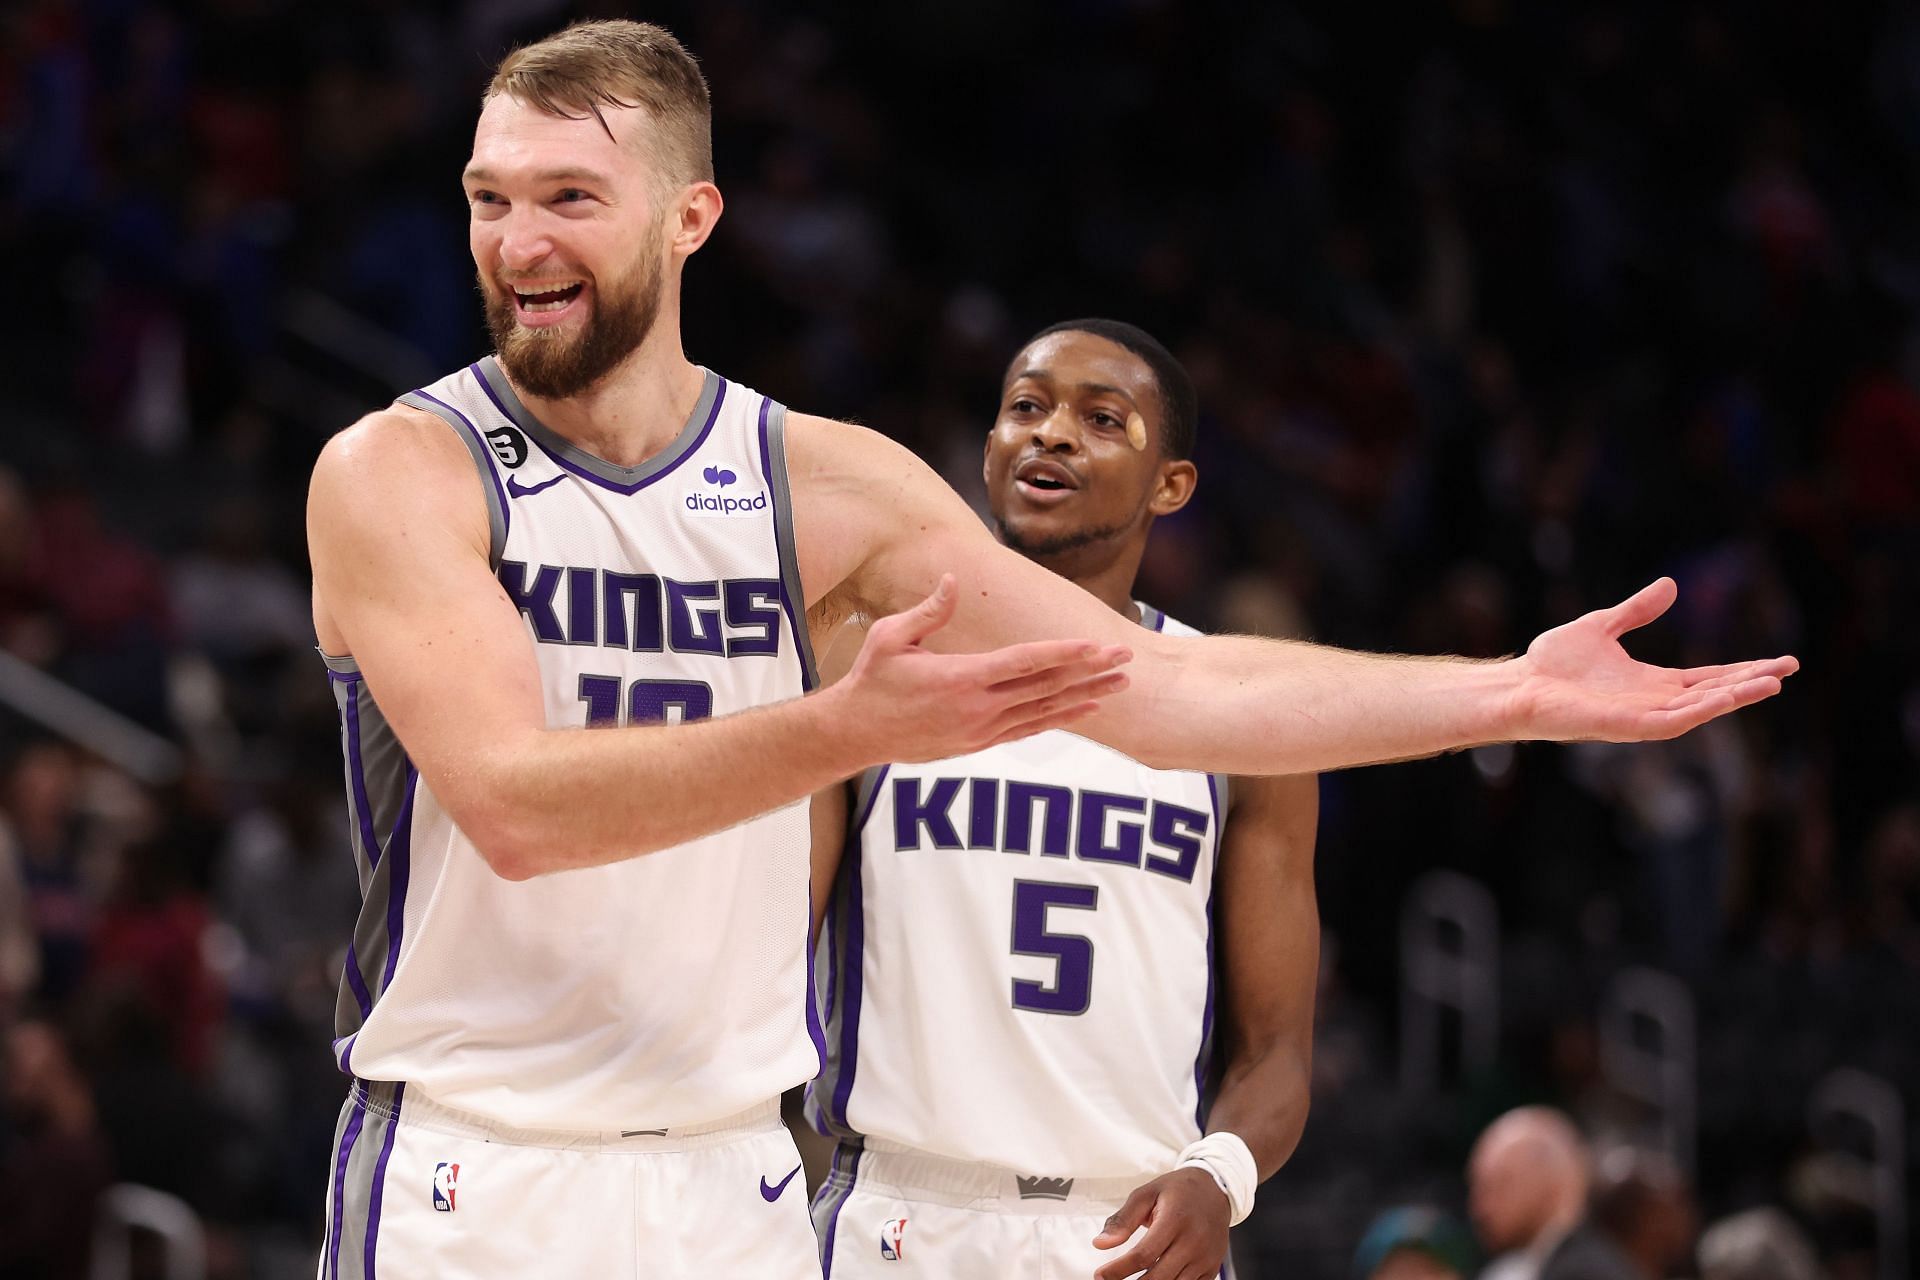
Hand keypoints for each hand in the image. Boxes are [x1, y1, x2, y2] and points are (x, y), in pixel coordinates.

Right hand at [832, 574, 1131, 764]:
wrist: (856, 734)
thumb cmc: (872, 680)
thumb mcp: (890, 637)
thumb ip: (928, 611)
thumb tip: (953, 580)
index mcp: (961, 679)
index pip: (1023, 663)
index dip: (1062, 653)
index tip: (1094, 646)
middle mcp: (978, 708)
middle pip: (1045, 686)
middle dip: (1089, 672)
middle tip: (1125, 659)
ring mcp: (981, 730)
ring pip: (1045, 710)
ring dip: (1084, 696)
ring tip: (1119, 685)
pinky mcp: (979, 743)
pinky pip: (1029, 728)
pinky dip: (1060, 717)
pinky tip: (1084, 709)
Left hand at [1090, 1168, 1228, 1279]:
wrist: (1216, 1189)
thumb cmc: (1179, 1191)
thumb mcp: (1147, 1194)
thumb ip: (1123, 1220)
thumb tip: (1101, 1243)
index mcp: (1175, 1220)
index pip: (1143, 1255)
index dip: (1118, 1270)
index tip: (1101, 1275)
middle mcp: (1193, 1242)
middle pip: (1158, 1277)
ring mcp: (1205, 1258)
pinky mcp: (1212, 1268)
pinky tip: (1156, 1279)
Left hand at [1512, 578, 1797, 742]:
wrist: (1519, 684)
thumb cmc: (1552, 663)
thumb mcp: (1602, 626)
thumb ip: (1637, 610)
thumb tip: (1670, 585)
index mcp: (1652, 682)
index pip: (1709, 678)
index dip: (1743, 670)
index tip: (1780, 662)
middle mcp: (1654, 702)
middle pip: (1715, 693)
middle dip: (1751, 682)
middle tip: (1789, 669)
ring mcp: (1643, 716)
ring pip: (1701, 709)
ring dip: (1735, 697)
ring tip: (1771, 683)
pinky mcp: (1628, 726)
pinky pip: (1673, 721)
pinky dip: (1701, 711)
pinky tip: (1725, 698)